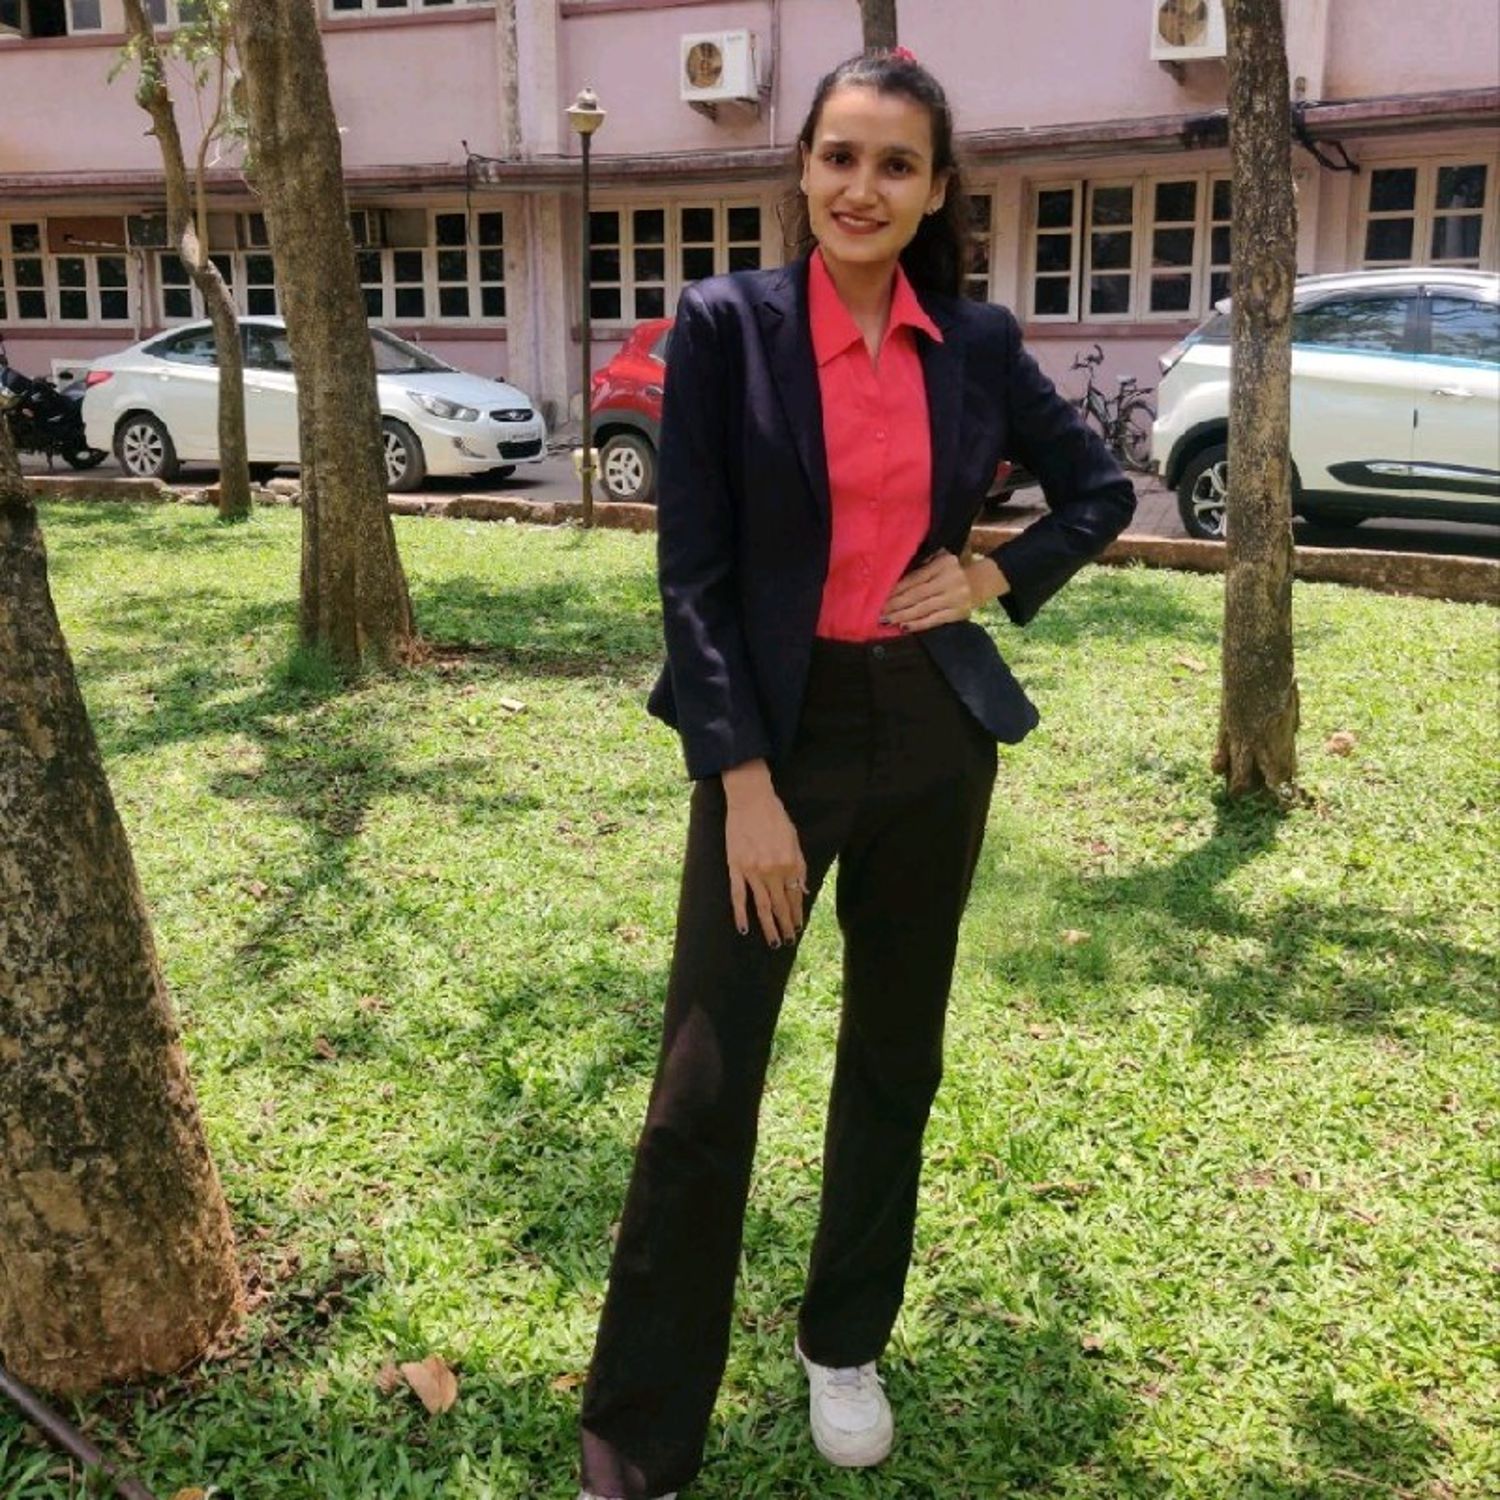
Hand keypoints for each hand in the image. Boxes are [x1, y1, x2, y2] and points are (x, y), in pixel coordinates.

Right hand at [721, 760, 806, 947]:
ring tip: (774, 942)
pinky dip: (740, 913)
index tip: (798, 927)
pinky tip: (744, 928)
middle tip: (788, 941)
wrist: (750, 800)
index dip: (797, 913)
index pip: (794, 896)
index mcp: (790, 863)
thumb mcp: (794, 839)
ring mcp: (753, 871)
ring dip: (769, 926)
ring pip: (762, 905)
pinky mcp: (735, 867)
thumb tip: (803, 889)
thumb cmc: (775, 816)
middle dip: (785, 925)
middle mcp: (773, 871)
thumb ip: (800, 865)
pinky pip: (738, 895)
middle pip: (780, 905)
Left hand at [880, 550, 1009, 631]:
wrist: (980, 582)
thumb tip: (892, 581)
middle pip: (917, 594)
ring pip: (923, 609)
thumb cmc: (951, 571)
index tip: (880, 597)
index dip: (897, 589)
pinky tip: (904, 627)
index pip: (915, 578)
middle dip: (896, 605)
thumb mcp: (940, 560)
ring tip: (887, 620)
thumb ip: (921, 565)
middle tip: (879, 612)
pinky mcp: (959, 613)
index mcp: (943, 564)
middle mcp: (951, 580)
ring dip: (903, 616)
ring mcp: (956, 598)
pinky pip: (935, 620)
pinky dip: (918, 624)